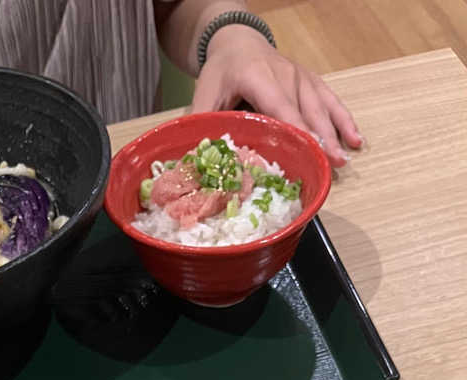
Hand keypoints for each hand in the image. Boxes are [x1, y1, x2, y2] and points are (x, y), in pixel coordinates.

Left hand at [192, 26, 361, 167]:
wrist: (238, 41)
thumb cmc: (221, 72)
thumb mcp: (204, 94)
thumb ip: (203, 124)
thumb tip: (198, 160)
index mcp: (257, 76)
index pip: (279, 106)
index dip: (295, 129)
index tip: (307, 150)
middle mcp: (285, 74)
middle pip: (305, 110)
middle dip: (319, 138)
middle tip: (330, 165)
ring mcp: (301, 77)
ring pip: (321, 107)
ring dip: (334, 134)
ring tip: (343, 160)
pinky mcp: (311, 82)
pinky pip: (331, 101)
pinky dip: (344, 120)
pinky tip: (355, 140)